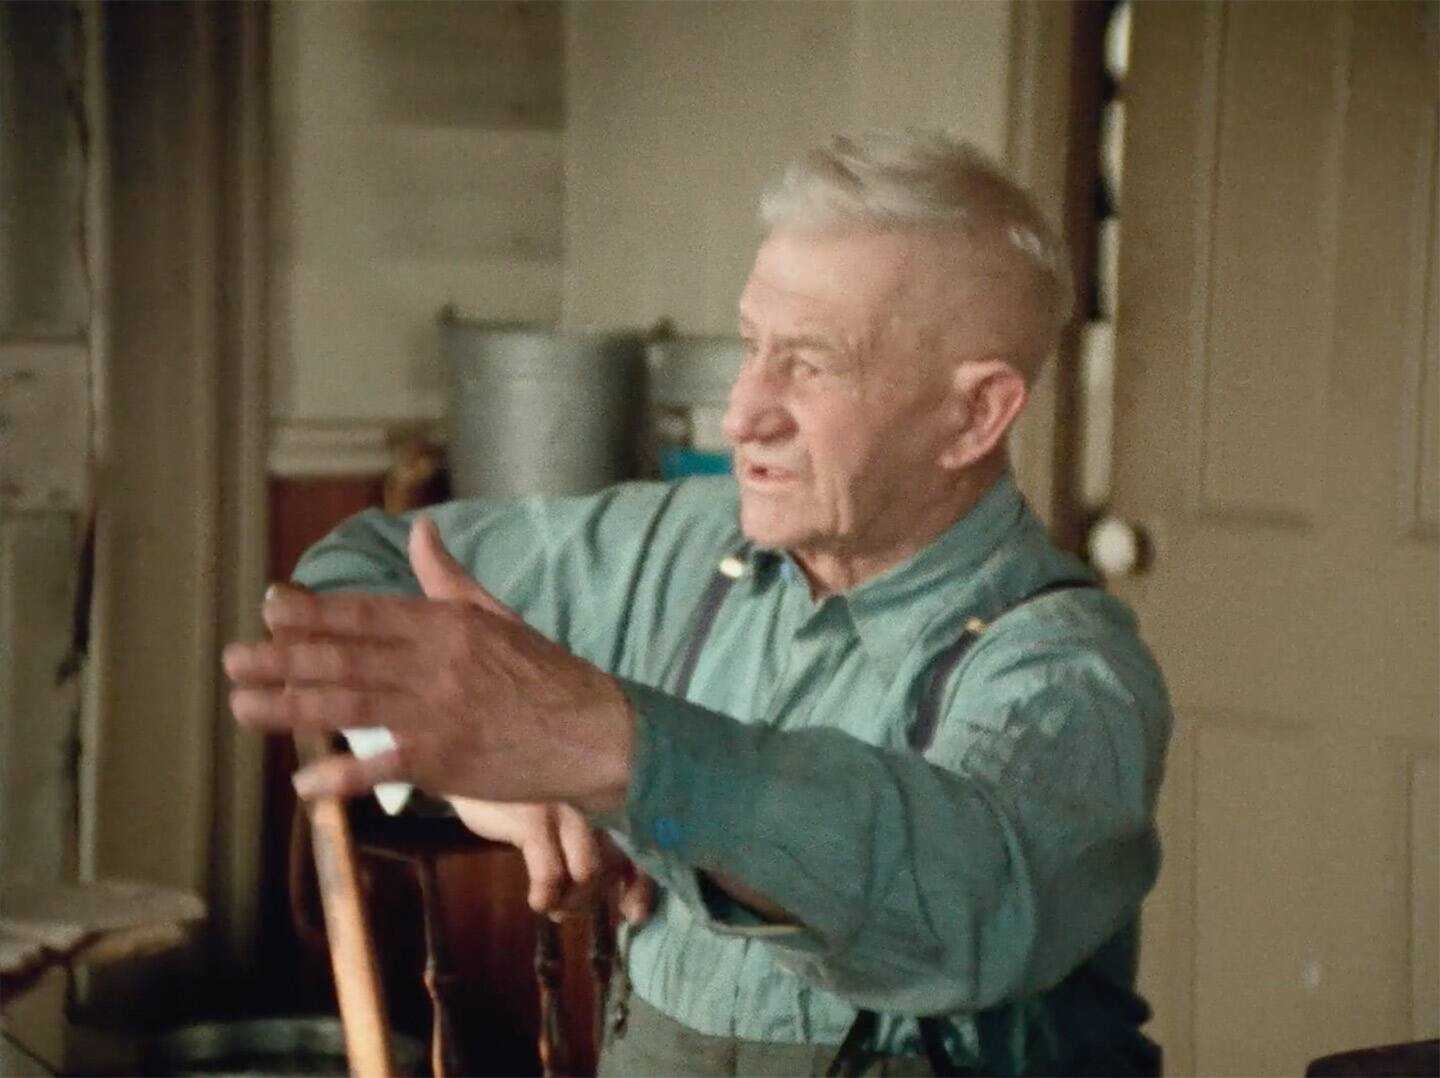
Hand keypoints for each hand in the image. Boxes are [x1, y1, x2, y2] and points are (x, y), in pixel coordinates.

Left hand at [223, 515, 633, 813]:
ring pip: (349, 705)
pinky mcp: (447, 760)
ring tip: (242, 708)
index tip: (270, 609)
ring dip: (290, 707)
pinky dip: (343, 775)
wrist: (595, 733)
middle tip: (231, 661)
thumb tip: (419, 531)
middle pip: (345, 657)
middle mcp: (435, 662)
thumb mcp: (498, 616)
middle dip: (282, 659)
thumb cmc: (546, 674)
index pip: (366, 613)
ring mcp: (438, 711)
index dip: (313, 612)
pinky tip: (305, 783)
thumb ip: (449, 579)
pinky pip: (384, 765)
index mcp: (446, 623)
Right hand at [450, 797, 654, 923]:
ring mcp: (567, 805)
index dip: (643, 884)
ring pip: (589, 873)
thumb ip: (601, 846)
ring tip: (556, 907)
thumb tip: (631, 907)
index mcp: (610, 793)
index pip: (644, 843)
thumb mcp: (571, 812)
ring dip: (573, 901)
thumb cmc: (531, 791)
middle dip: (597, 896)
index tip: (633, 912)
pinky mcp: (534, 818)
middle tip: (572, 909)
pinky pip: (550, 875)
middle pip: (617, 862)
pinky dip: (546, 897)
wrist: (477, 757)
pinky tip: (539, 901)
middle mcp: (597, 795)